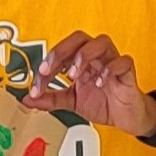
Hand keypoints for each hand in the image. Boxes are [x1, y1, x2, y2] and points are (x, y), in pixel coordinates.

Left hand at [23, 32, 155, 138]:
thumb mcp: (72, 102)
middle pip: (80, 38)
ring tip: (74, 74)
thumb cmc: (103, 102)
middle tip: (50, 69)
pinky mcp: (128, 72)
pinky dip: (109, 69)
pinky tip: (99, 83)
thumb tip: (28, 99)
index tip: (38, 80)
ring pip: (101, 42)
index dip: (48, 64)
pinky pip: (122, 61)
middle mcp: (96, 57)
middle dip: (62, 51)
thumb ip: (51, 99)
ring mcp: (112, 62)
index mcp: (81, 60)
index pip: (62, 52)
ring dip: (84, 55)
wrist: (126, 117)